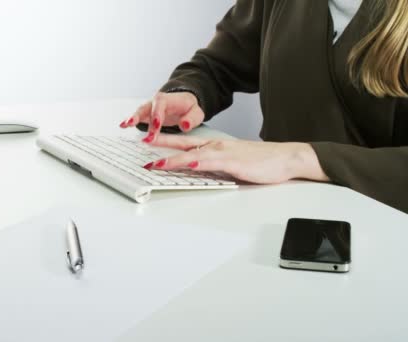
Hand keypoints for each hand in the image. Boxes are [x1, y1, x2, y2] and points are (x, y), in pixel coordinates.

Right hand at [119, 92, 204, 142]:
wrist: (185, 103)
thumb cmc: (190, 109)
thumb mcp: (196, 113)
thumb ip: (192, 119)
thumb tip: (185, 125)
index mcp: (168, 99)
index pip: (160, 105)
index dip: (157, 114)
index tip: (156, 125)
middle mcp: (156, 102)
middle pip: (146, 107)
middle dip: (140, 117)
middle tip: (134, 126)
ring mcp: (150, 108)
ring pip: (139, 112)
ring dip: (132, 118)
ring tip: (124, 125)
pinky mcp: (146, 114)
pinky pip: (137, 117)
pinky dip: (129, 121)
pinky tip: (122, 126)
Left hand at [143, 134, 329, 183]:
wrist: (286, 158)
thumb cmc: (261, 161)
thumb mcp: (231, 164)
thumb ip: (213, 166)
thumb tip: (195, 172)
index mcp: (214, 146)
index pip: (185, 143)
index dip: (165, 143)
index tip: (148, 144)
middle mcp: (216, 146)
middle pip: (182, 144)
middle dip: (161, 145)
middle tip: (141, 146)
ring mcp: (224, 153)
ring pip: (193, 154)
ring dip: (173, 159)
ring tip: (156, 163)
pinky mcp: (234, 162)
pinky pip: (212, 162)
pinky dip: (198, 163)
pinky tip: (187, 164)